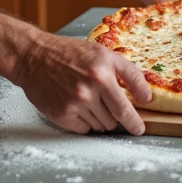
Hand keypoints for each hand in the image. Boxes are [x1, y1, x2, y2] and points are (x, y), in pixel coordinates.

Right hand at [11, 32, 151, 134]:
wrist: (34, 56)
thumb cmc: (69, 53)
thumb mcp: (103, 53)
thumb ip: (129, 73)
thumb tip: (146, 96)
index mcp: (102, 74)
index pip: (125, 109)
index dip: (135, 123)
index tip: (139, 128)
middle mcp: (88, 90)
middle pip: (114, 120)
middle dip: (117, 117)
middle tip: (110, 107)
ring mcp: (73, 104)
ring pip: (100, 126)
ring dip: (100, 118)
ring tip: (88, 99)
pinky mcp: (61, 115)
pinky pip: (83, 129)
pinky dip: (84, 121)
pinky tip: (77, 105)